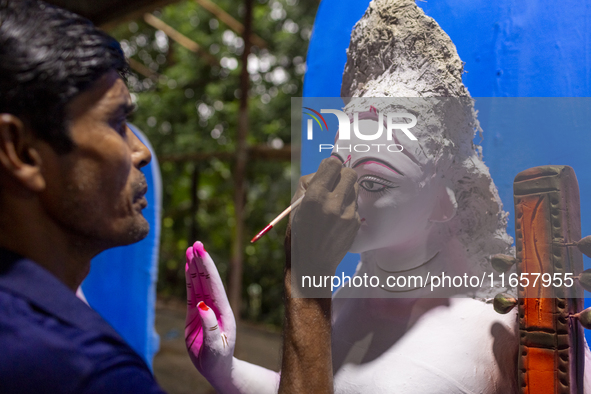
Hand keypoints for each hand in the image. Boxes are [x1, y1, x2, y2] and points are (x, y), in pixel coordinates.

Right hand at [185, 241, 235, 389]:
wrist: (216, 369)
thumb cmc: (219, 360)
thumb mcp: (216, 346)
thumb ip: (210, 327)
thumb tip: (202, 306)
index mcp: (223, 311)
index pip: (214, 285)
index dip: (208, 267)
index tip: (202, 252)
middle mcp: (215, 306)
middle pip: (207, 279)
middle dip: (202, 261)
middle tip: (196, 243)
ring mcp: (205, 309)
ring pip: (199, 283)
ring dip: (195, 267)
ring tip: (190, 250)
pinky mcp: (195, 314)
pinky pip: (192, 293)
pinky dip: (189, 279)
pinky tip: (188, 267)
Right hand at [288, 157, 359, 292]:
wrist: (312, 263)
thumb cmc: (299, 231)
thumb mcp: (296, 205)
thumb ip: (310, 183)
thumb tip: (328, 167)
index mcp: (314, 197)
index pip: (333, 164)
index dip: (330, 165)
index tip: (328, 170)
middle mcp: (333, 204)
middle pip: (350, 173)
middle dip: (342, 175)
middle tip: (334, 183)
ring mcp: (347, 215)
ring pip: (355, 188)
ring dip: (346, 189)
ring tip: (335, 201)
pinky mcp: (355, 224)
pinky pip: (356, 204)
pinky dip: (348, 206)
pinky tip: (337, 217)